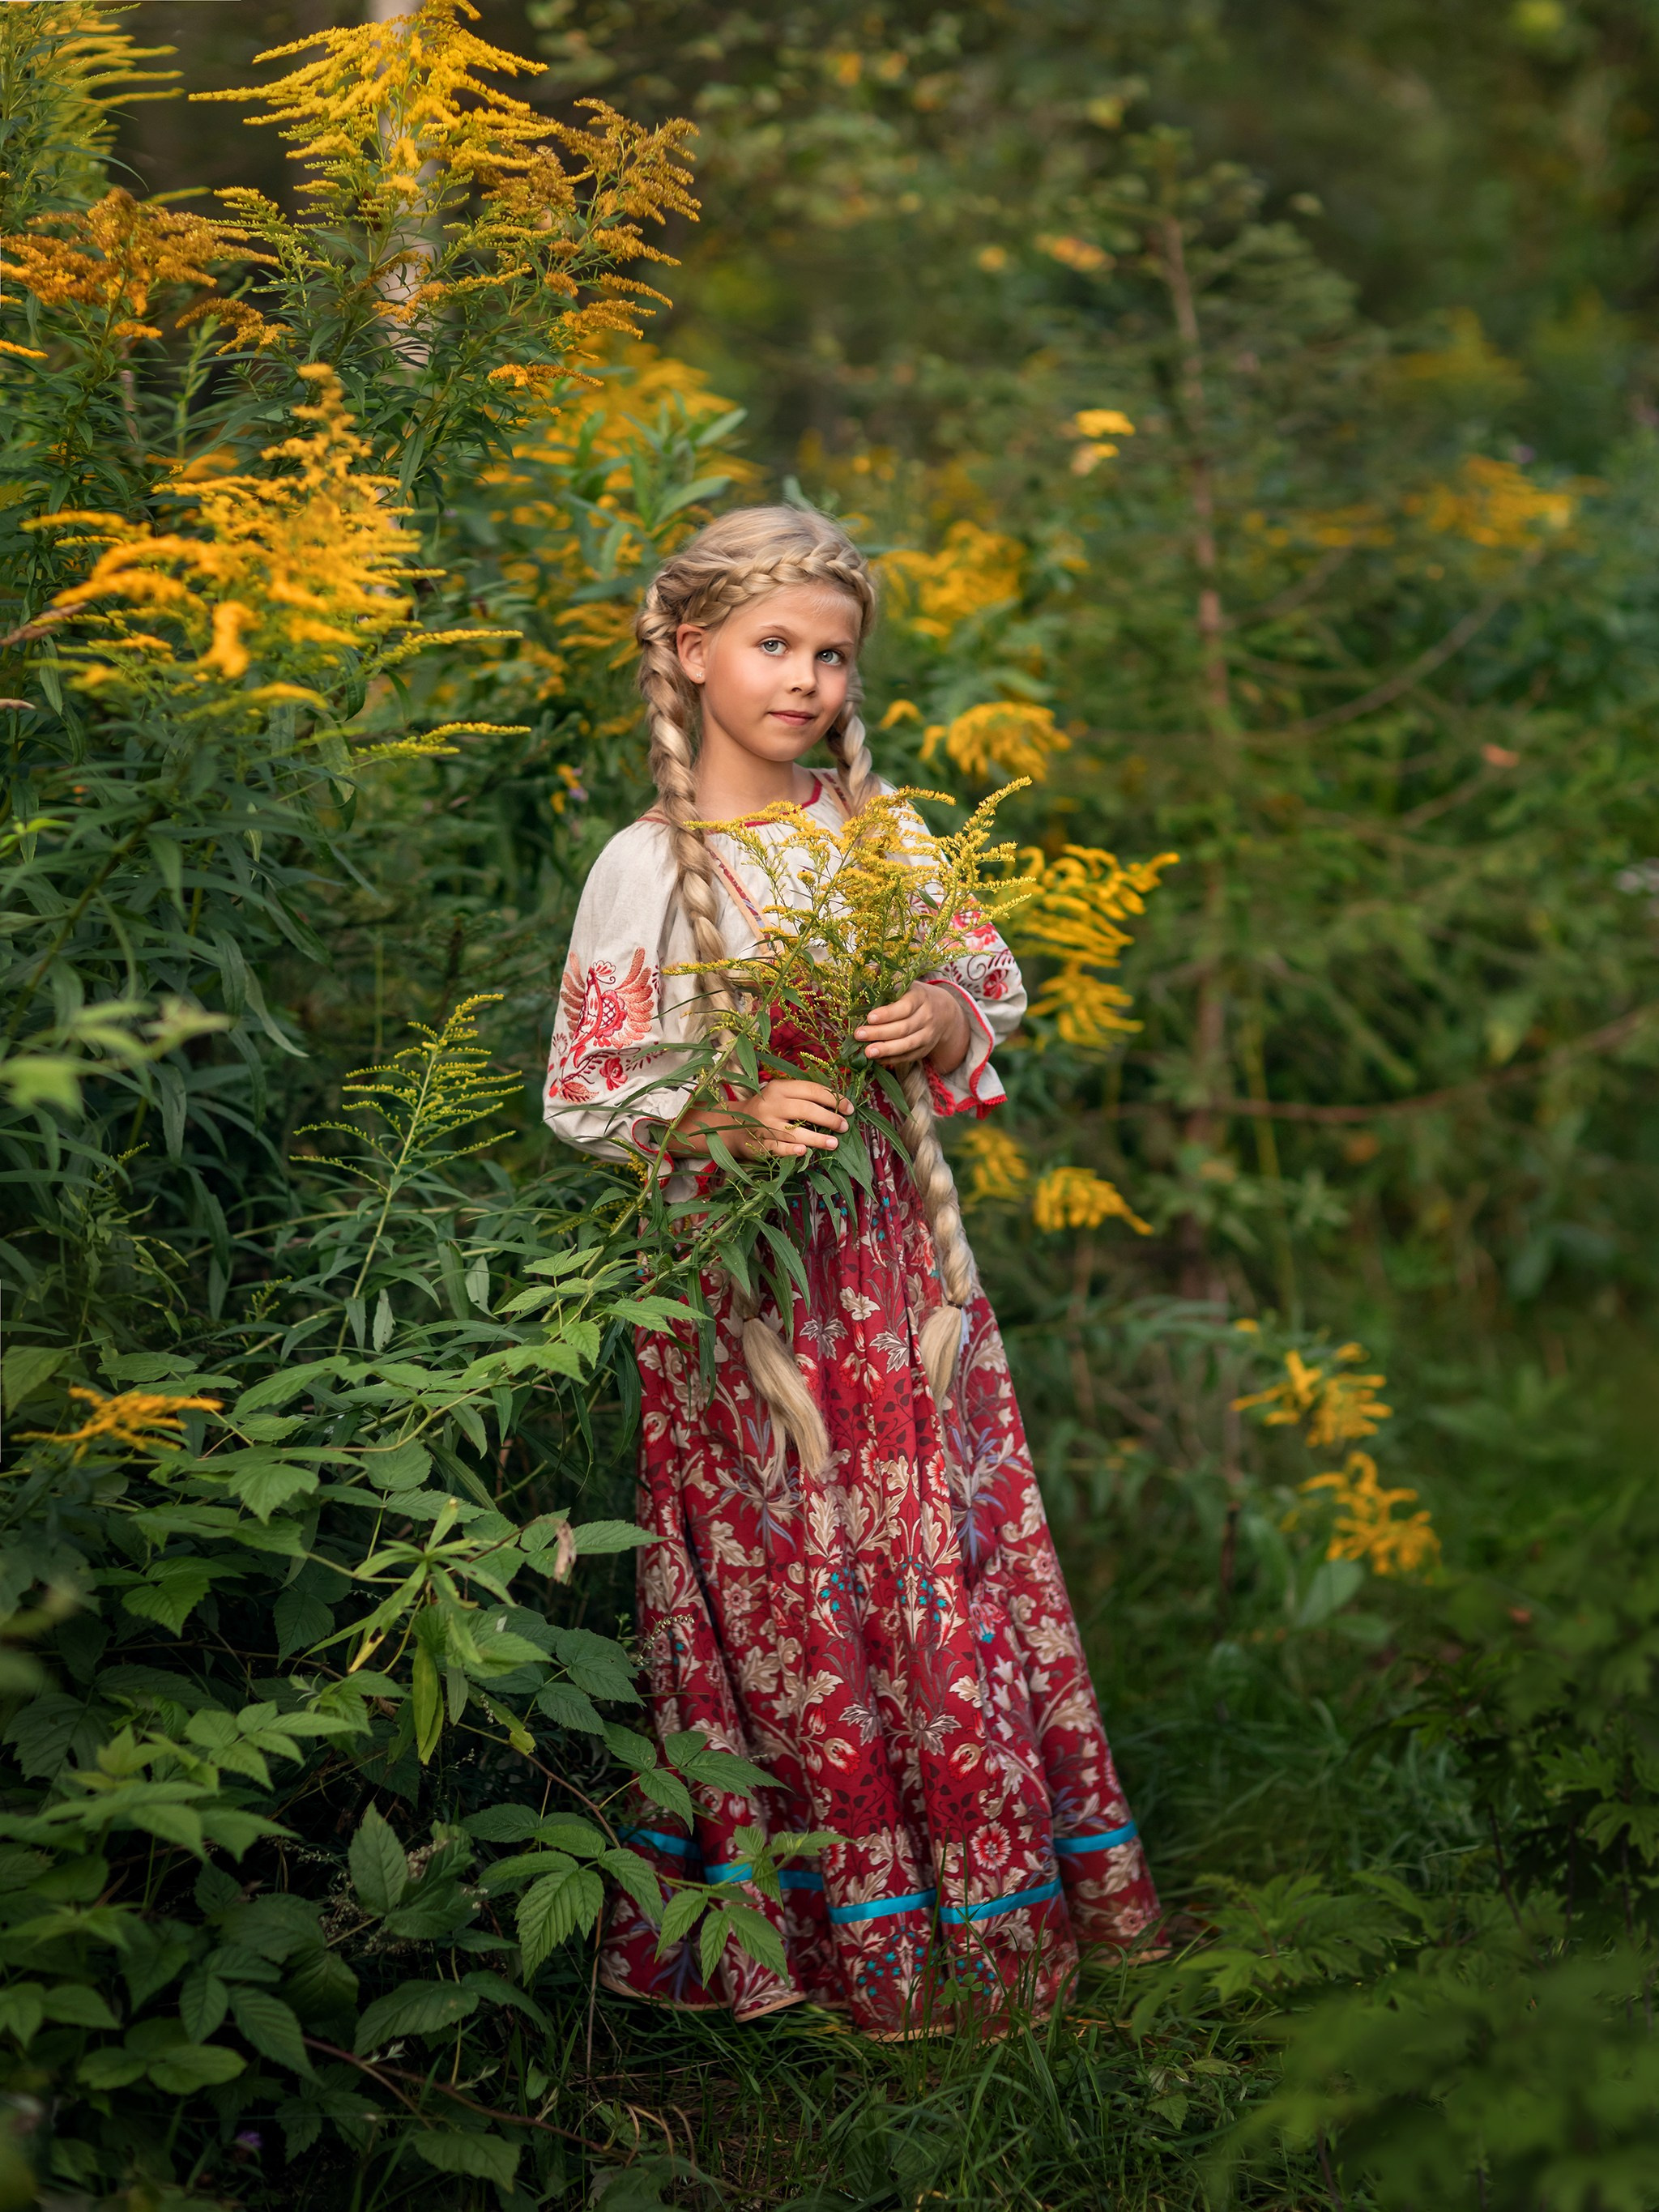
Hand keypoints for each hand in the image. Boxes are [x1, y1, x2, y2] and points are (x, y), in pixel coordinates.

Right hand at [677, 1079, 851, 1160]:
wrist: (733, 1126)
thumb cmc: (767, 1109)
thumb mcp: (781, 1095)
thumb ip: (804, 1095)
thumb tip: (839, 1102)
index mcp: (779, 1088)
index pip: (811, 1090)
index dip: (834, 1099)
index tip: (849, 1108)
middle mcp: (770, 1104)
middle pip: (805, 1110)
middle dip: (829, 1118)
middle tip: (844, 1126)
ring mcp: (763, 1125)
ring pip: (793, 1132)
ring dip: (817, 1138)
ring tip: (834, 1143)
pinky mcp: (758, 1144)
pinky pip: (777, 1148)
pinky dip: (791, 1150)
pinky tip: (805, 1152)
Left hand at [855, 982, 970, 1071]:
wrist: (943, 1012)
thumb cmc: (915, 996)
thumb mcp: (905, 983)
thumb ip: (886, 978)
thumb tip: (867, 970)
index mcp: (920, 997)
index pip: (905, 1007)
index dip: (887, 1014)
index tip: (869, 1017)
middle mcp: (926, 1017)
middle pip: (903, 1028)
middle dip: (880, 1033)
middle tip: (859, 1035)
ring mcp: (927, 1035)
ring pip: (907, 1045)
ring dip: (886, 1049)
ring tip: (868, 1052)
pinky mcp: (924, 1049)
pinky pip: (908, 1057)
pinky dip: (892, 1059)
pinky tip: (876, 1058)